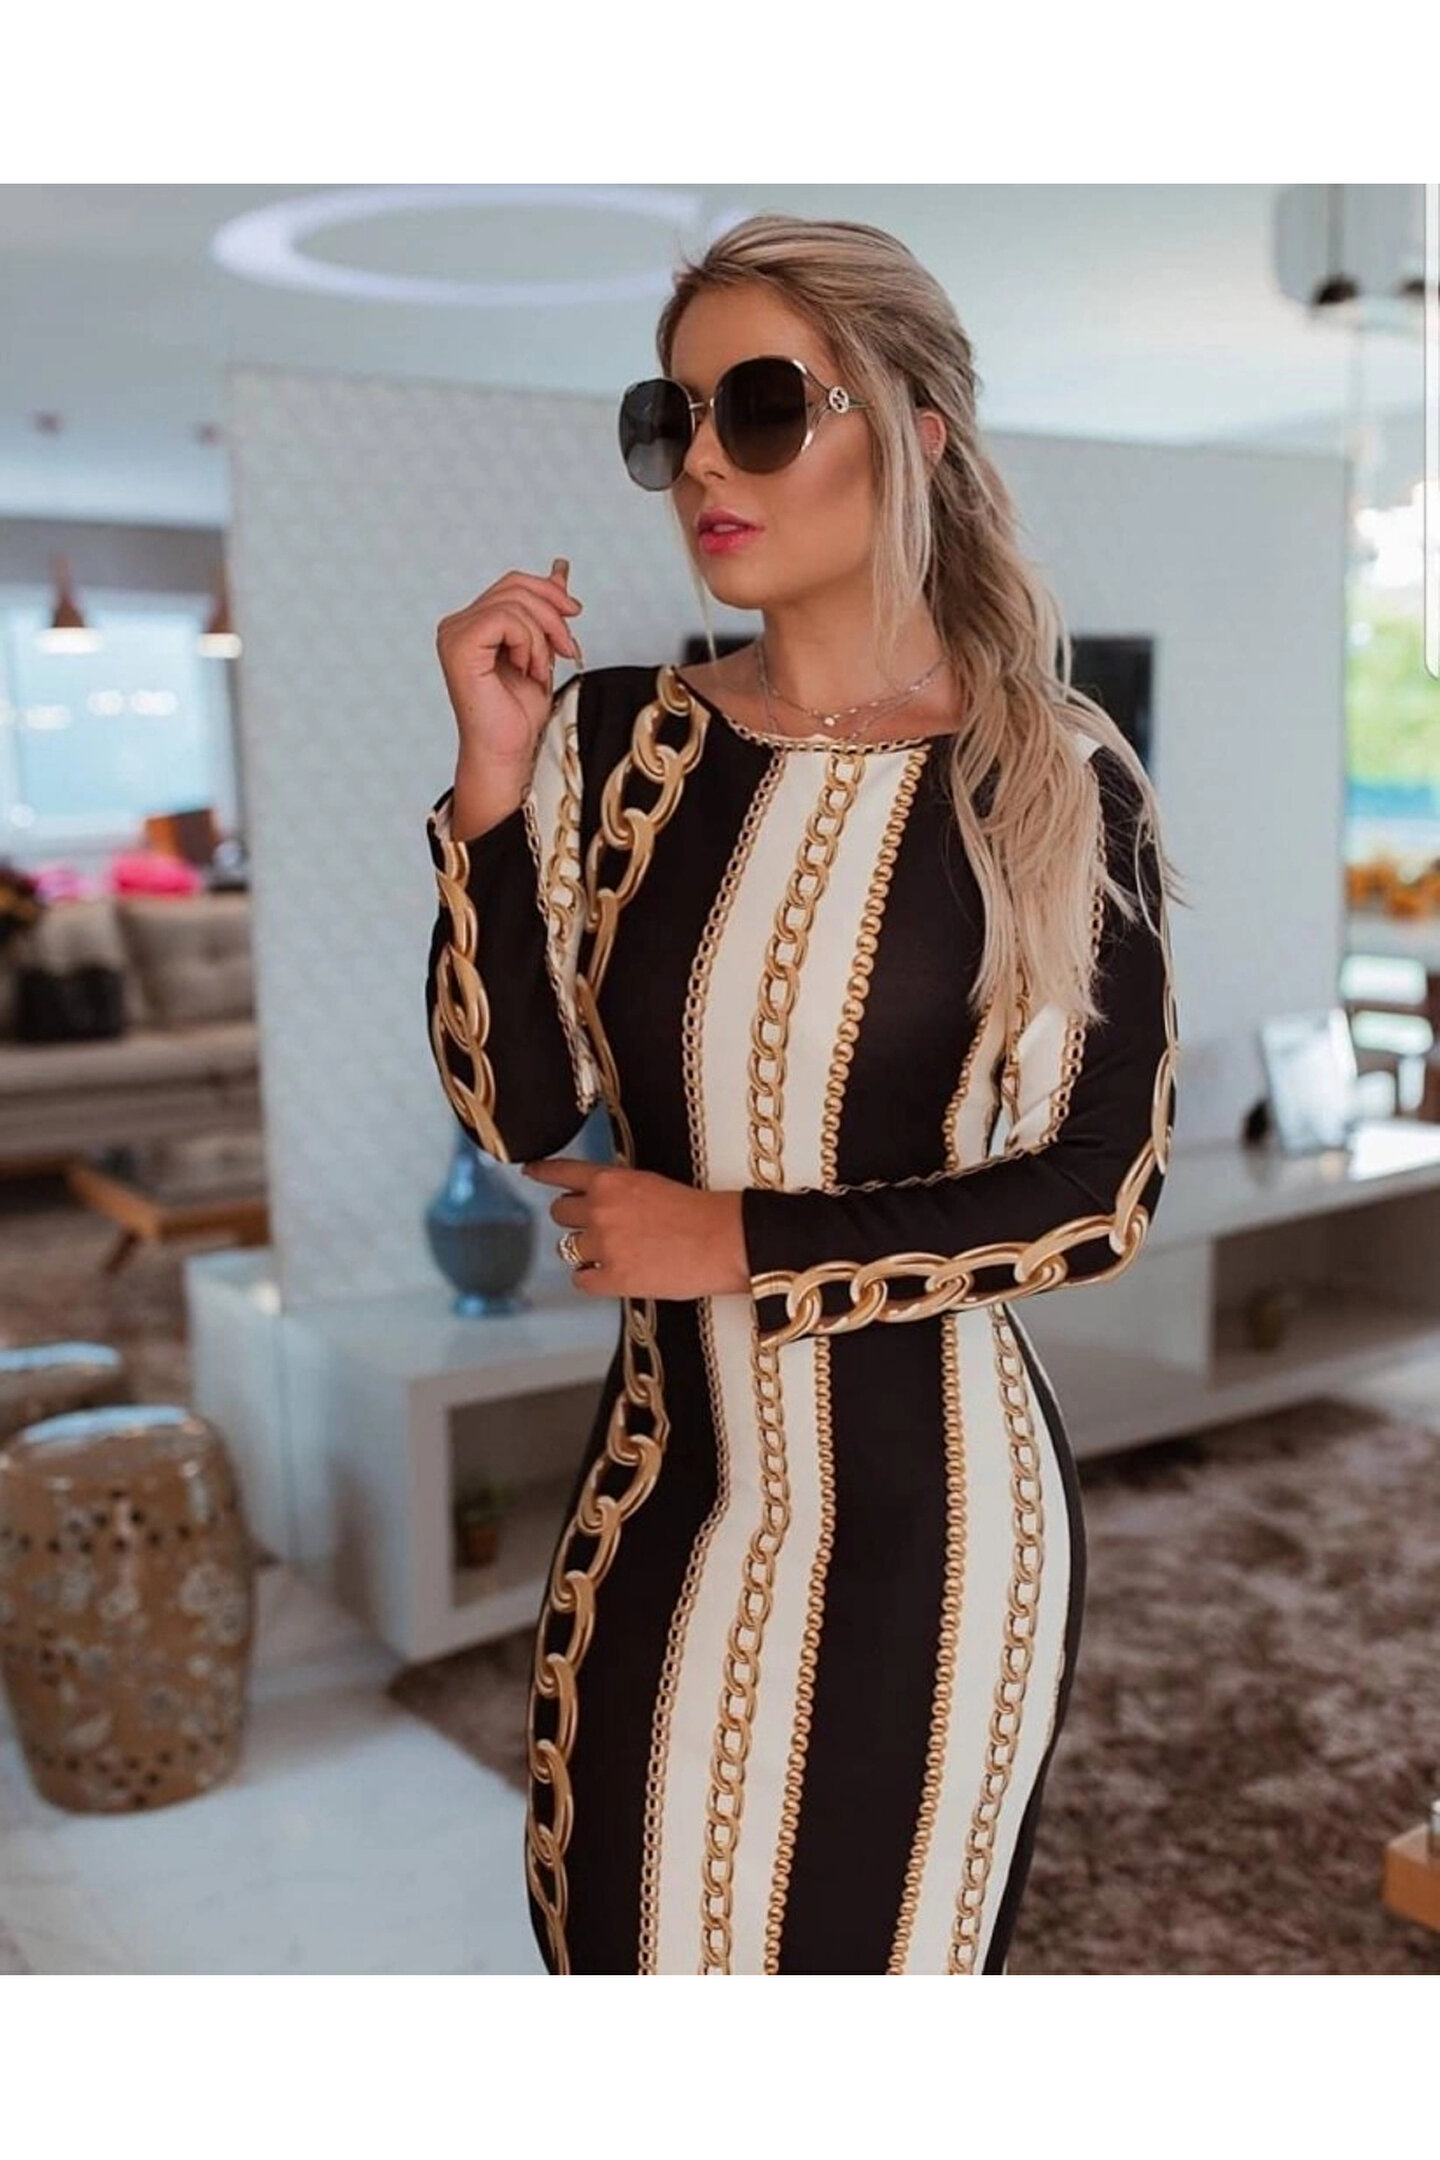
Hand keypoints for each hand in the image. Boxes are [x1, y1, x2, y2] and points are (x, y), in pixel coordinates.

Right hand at [436, 556, 584, 770]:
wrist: (508, 751)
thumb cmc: (518, 713)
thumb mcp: (542, 649)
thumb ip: (544, 610)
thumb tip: (560, 570)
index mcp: (473, 623)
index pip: (513, 583)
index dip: (550, 592)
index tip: (575, 614)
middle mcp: (457, 625)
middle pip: (516, 587)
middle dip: (553, 615)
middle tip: (567, 649)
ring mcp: (454, 634)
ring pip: (515, 603)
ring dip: (543, 638)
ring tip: (540, 670)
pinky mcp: (459, 646)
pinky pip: (505, 619)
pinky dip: (529, 644)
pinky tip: (526, 670)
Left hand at [520, 1157, 750, 1300]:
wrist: (726, 1241)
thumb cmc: (700, 1212)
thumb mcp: (653, 1184)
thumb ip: (619, 1191)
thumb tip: (599, 1204)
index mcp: (611, 1181)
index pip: (564, 1172)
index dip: (543, 1172)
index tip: (531, 1172)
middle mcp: (600, 1210)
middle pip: (559, 1213)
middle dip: (575, 1220)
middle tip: (598, 1228)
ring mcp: (604, 1246)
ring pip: (568, 1249)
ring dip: (588, 1251)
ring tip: (618, 1253)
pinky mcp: (614, 1279)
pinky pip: (582, 1280)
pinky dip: (593, 1279)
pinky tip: (612, 1276)